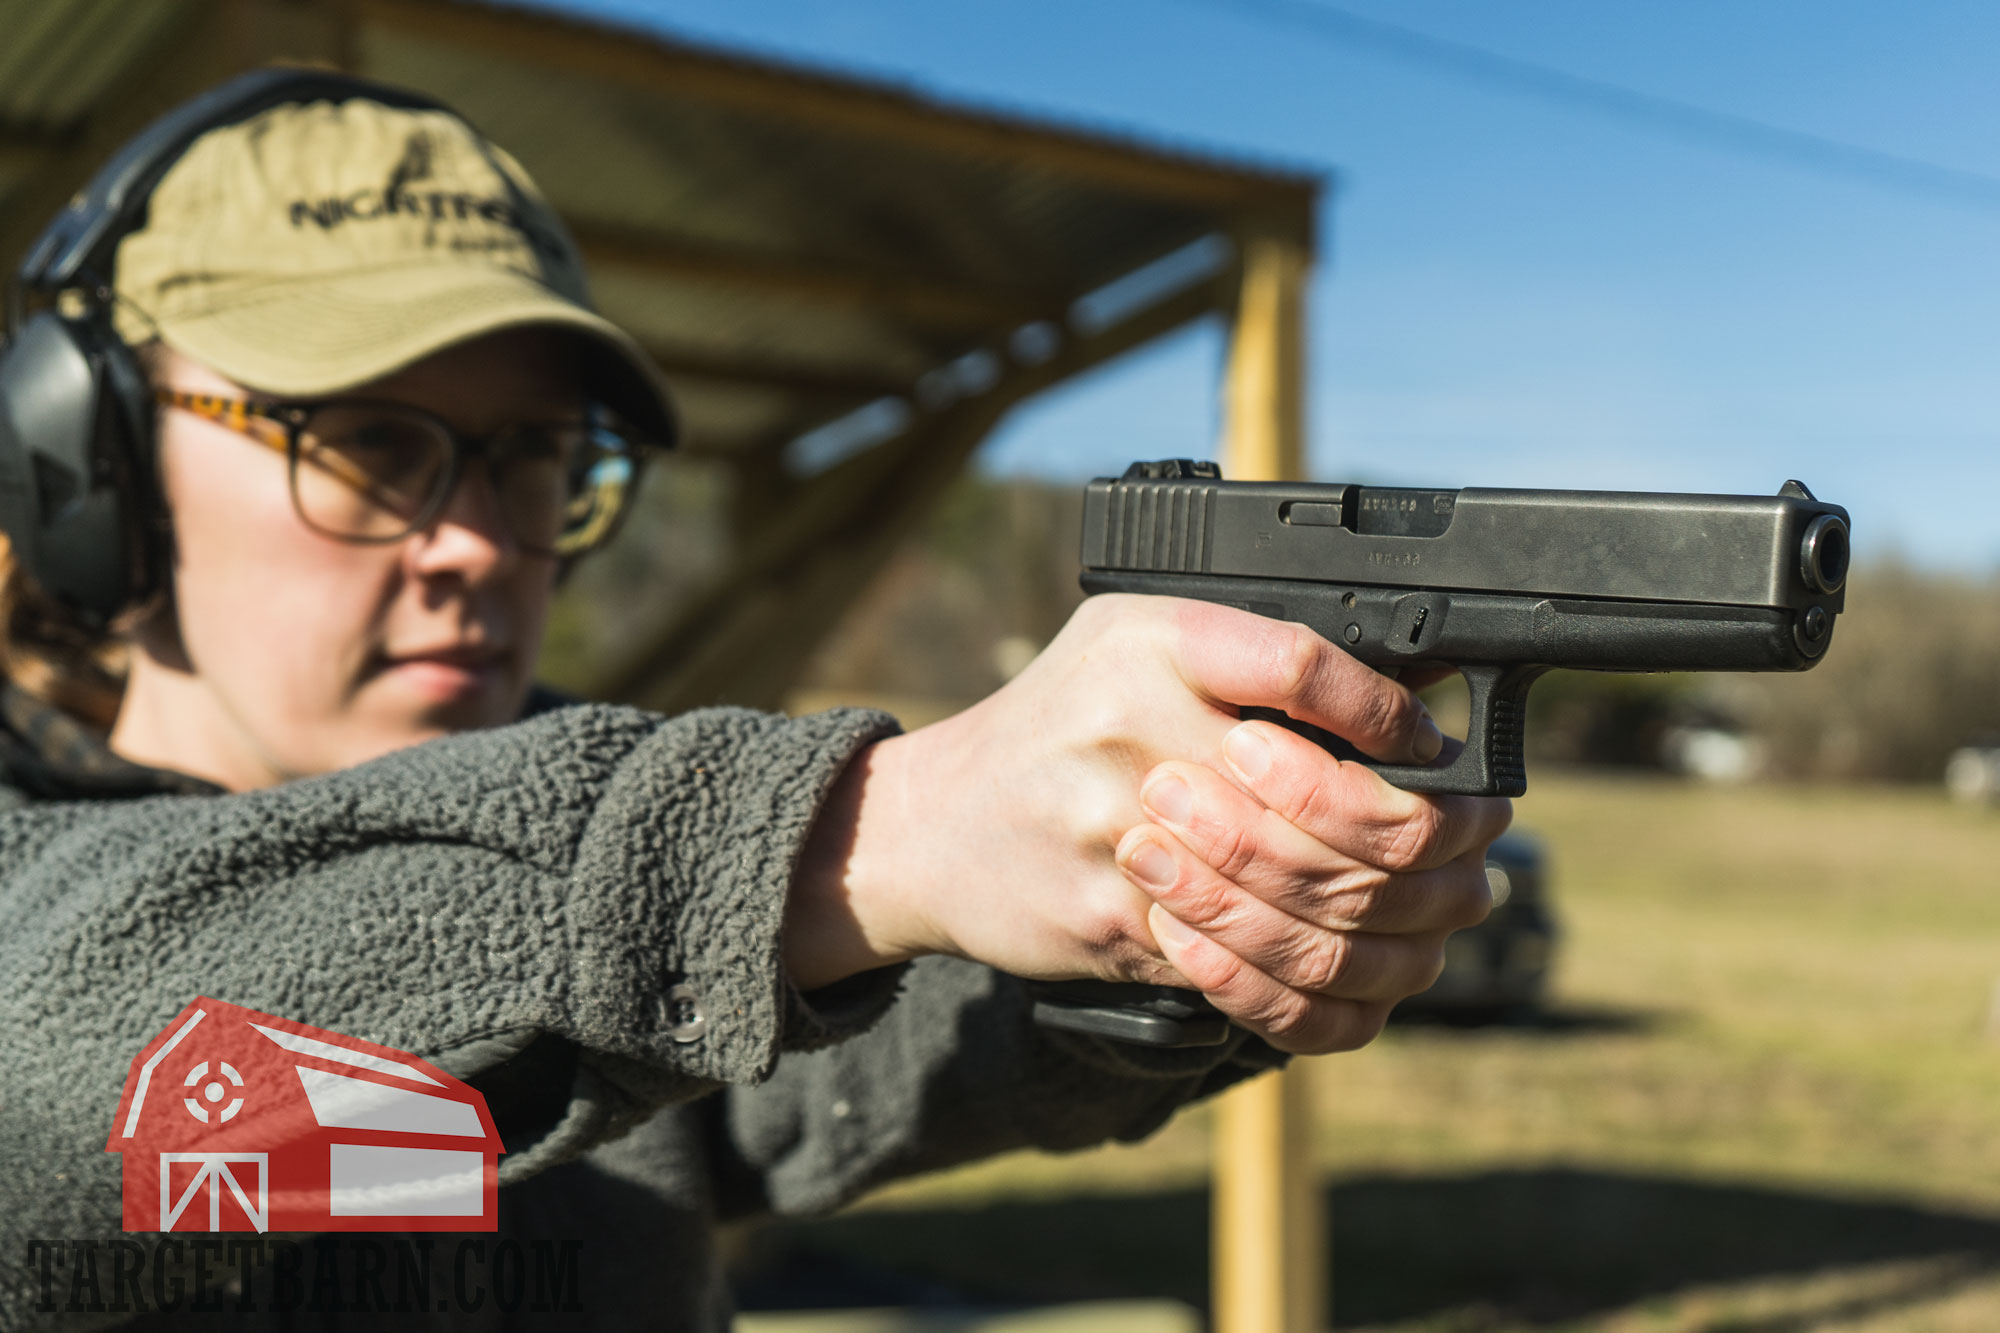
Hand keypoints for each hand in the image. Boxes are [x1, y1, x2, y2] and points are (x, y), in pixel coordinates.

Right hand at [786, 595, 1509, 1054]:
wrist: (929, 825)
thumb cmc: (1057, 725)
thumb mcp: (1136, 643)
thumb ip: (1253, 651)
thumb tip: (1413, 686)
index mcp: (1149, 644)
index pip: (1301, 667)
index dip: (1389, 716)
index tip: (1433, 744)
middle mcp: (1133, 732)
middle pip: (1325, 803)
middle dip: (1427, 833)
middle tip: (1477, 836)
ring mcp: (1118, 837)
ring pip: (1302, 901)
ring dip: (1399, 917)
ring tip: (1449, 902)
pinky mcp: (1110, 926)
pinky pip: (1246, 973)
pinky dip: (1322, 982)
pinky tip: (1368, 964)